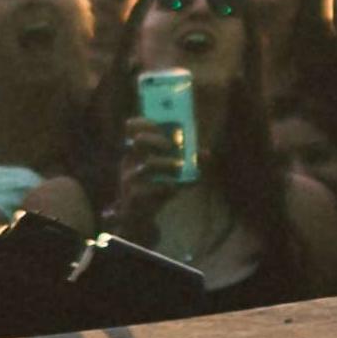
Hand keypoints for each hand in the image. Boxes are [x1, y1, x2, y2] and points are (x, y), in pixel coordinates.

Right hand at [113, 117, 188, 237]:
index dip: (144, 121)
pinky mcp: (135, 196)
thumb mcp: (168, 170)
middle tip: (171, 146)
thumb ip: (186, 159)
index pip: (132, 128)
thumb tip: (206, 154)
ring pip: (148, 164)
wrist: (139, 216)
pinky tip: (175, 187)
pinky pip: (153, 188)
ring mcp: (130, 179)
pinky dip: (168, 186)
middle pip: (139, 141)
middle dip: (158, 140)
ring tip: (179, 166)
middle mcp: (130, 161)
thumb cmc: (155, 185)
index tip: (159, 122)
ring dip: (167, 163)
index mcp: (136, 150)